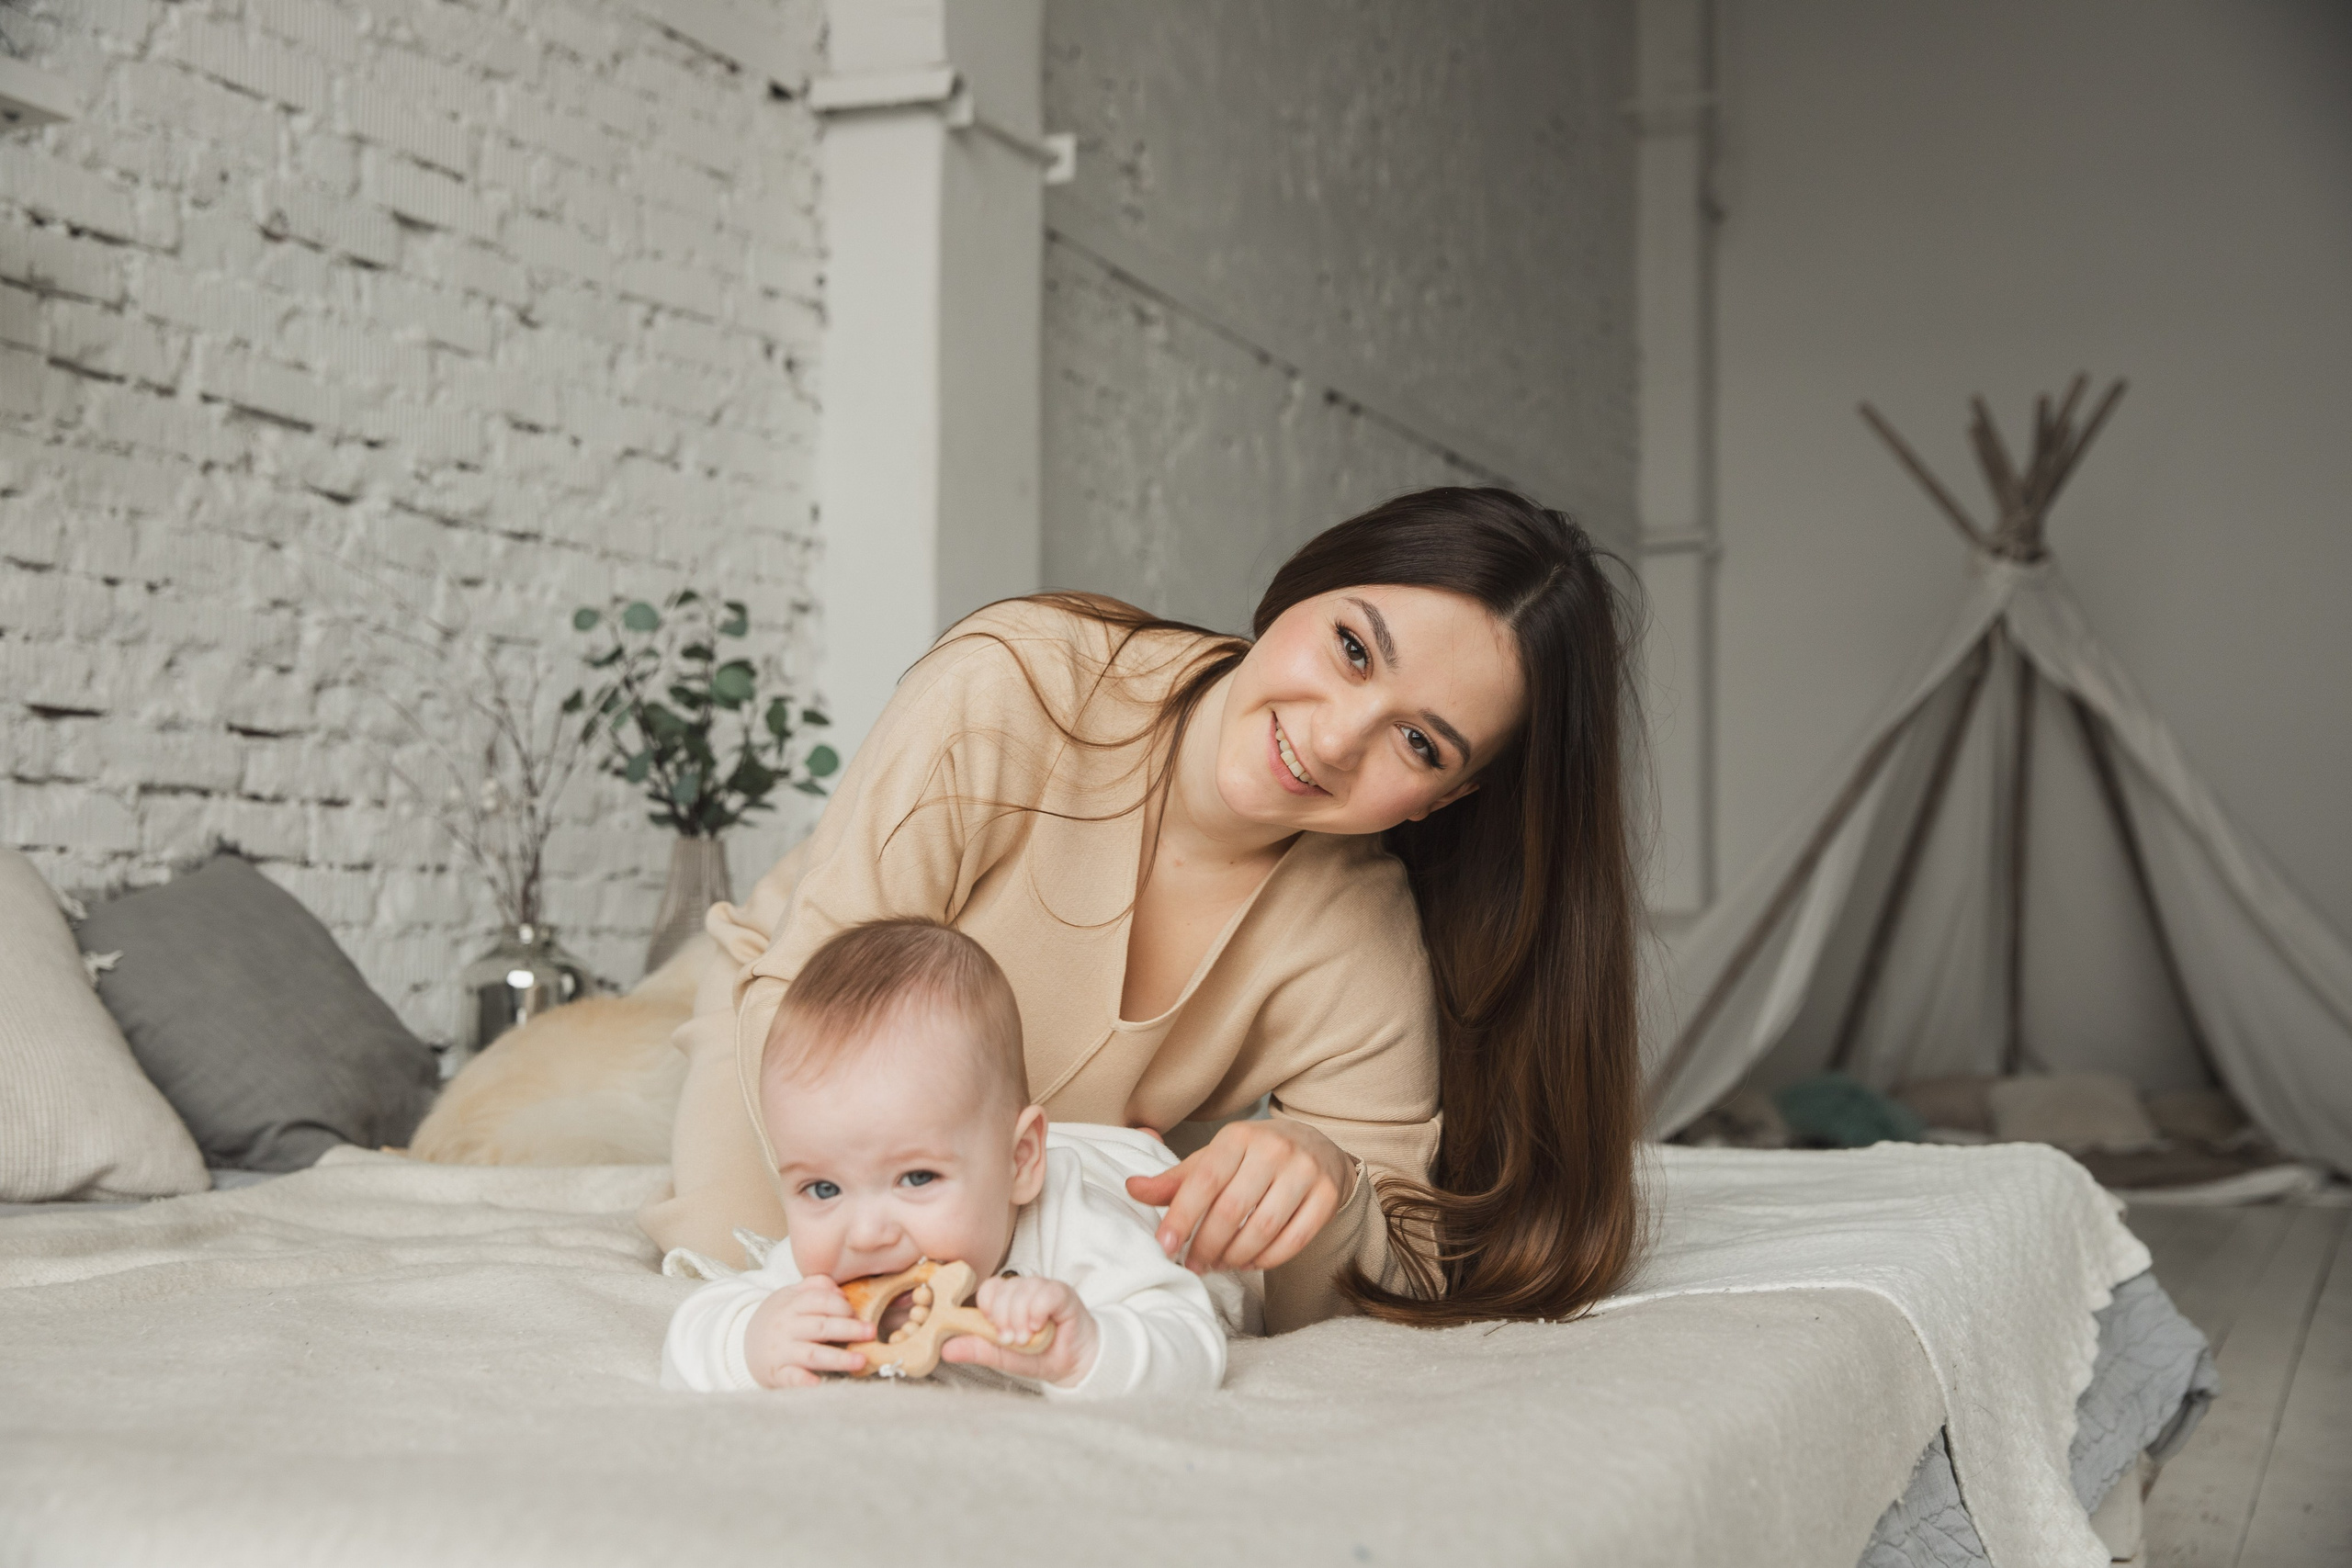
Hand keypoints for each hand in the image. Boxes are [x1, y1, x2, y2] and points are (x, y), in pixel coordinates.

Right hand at [742, 1276, 875, 1388]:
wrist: (740, 1344)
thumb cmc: (777, 1319)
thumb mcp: (790, 1295)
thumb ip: (816, 1286)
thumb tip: (841, 1291)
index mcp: (792, 1305)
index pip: (819, 1300)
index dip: (841, 1305)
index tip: (856, 1313)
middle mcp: (786, 1327)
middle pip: (821, 1326)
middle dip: (848, 1329)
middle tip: (871, 1332)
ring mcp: (781, 1352)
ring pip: (812, 1354)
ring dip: (837, 1357)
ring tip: (860, 1360)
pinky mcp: (777, 1374)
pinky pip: (791, 1378)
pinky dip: (804, 1382)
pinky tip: (819, 1383)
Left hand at [941, 1275, 1098, 1387]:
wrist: (1073, 1364)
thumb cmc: (1039, 1355)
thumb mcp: (1003, 1357)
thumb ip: (978, 1349)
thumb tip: (945, 1350)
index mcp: (1007, 1300)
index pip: (988, 1288)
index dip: (988, 1307)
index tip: (994, 1329)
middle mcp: (1023, 1289)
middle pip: (1003, 1289)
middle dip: (1003, 1319)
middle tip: (1012, 1340)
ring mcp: (1043, 1288)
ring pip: (1022, 1291)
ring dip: (1021, 1319)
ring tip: (1027, 1338)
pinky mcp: (1062, 1293)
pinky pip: (1045, 1293)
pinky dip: (1038, 1312)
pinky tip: (1040, 1326)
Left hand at [1124, 1118, 1352, 1273]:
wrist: (1316, 1145)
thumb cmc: (1253, 1156)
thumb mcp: (1214, 1159)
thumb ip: (1175, 1179)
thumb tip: (1132, 1189)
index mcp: (1238, 1136)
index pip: (1204, 1180)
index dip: (1182, 1217)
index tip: (1165, 1246)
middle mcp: (1273, 1149)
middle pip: (1232, 1209)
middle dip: (1207, 1245)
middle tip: (1195, 1264)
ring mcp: (1304, 1171)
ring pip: (1263, 1228)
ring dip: (1236, 1256)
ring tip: (1220, 1264)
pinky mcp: (1327, 1195)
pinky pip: (1295, 1240)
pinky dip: (1268, 1259)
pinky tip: (1250, 1262)